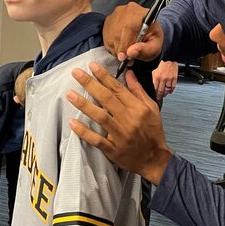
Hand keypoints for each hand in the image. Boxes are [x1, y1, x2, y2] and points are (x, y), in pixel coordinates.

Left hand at [66, 63, 173, 184]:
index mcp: (138, 108)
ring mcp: (120, 135)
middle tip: (76, 73)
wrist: (154, 159)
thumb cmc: (152, 132)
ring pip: (100, 117)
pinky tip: (73, 123)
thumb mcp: (151, 108)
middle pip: (107, 99)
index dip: (104, 76)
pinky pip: (97, 139)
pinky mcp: (113, 149)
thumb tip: (129, 73)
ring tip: (70, 94)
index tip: (92, 66)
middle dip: (90, 84)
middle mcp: (129, 119)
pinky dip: (84, 132)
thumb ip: (138, 90)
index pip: (118, 88)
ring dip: (84, 105)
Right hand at [103, 1, 164, 61]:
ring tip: (126, 54)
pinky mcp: (109, 20)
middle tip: (127, 60)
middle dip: (121, 49)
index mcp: (142, 13)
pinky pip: (106, 36)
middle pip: (117, 32)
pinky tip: (121, 47)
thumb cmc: (152, 39)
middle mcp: (127, 10)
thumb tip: (130, 52)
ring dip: (116, 49)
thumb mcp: (155, 47)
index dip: (125, 44)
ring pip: (110, 36)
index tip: (124, 57)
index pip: (129, 27)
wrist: (147, 31)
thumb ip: (145, 50)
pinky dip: (112, 46)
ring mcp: (116, 14)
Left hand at [152, 60, 178, 100]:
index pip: (155, 88)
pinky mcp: (174, 78)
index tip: (156, 95)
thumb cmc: (162, 64)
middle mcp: (163, 78)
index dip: (155, 93)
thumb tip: (154, 86)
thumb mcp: (154, 71)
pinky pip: (173, 87)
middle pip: (161, 90)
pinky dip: (171, 90)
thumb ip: (154, 79)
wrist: (170, 59)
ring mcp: (169, 79)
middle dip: (160, 95)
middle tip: (160, 97)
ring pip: (167, 90)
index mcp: (157, 77)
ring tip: (164, 95)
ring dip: (166, 93)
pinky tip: (170, 91)